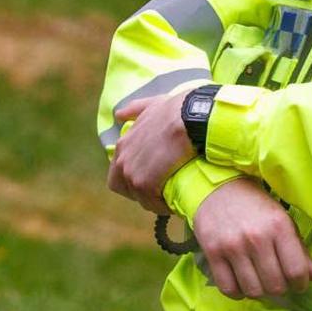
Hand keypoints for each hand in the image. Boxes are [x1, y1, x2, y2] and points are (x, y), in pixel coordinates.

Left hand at [106, 81, 206, 213]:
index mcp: (124, 144)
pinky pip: (151, 203)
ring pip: (139, 198)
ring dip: (155, 200)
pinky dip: (163, 206)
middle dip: (142, 192)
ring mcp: (132, 173)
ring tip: (172, 199)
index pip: (118, 172)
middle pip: (124, 188)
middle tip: (162, 190)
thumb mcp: (153, 104)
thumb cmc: (179, 109)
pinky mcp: (144, 184)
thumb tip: (119, 115)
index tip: (151, 178)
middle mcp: (122, 160)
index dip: (134, 178)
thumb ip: (135, 110)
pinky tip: (175, 204)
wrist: (193, 119)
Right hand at [192, 179, 311, 300]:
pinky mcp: (212, 253)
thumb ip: (301, 251)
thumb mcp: (284, 222)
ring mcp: (232, 247)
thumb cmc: (257, 207)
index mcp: (279, 227)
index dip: (301, 284)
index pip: (296, 271)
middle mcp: (256, 238)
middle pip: (275, 285)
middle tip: (278, 281)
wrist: (220, 189)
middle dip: (281, 288)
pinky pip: (229, 289)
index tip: (298, 283)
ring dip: (260, 292)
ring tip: (260, 282)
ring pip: (253, 291)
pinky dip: (238, 293)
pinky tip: (242, 284)